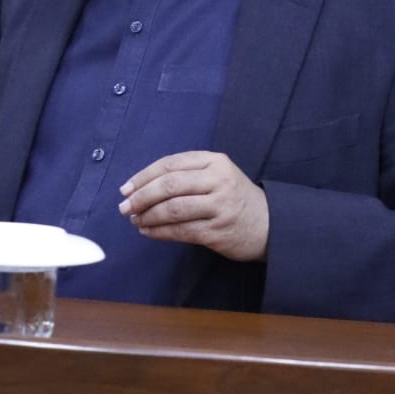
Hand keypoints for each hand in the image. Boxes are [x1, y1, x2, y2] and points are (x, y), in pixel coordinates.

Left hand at [118, 151, 268, 261]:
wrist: (269, 224)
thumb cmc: (234, 197)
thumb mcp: (217, 174)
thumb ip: (186, 174)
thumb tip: (141, 186)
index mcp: (214, 161)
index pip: (171, 164)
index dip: (144, 176)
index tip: (126, 188)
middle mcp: (218, 180)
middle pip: (169, 185)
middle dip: (141, 196)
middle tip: (124, 206)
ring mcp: (220, 206)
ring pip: (173, 209)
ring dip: (148, 216)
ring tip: (135, 220)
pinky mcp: (218, 231)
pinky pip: (181, 231)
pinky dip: (159, 232)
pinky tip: (148, 232)